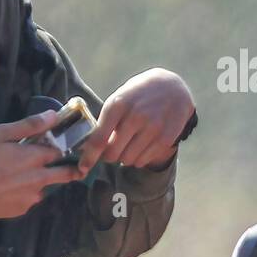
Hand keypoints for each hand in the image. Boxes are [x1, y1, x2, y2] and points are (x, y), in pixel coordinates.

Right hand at [0, 109, 84, 219]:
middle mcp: (39, 179)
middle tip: (66, 167)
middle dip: (69, 170)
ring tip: (16, 177)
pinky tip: (6, 189)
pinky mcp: (21, 210)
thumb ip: (29, 125)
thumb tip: (53, 115)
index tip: (56, 147)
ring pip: (44, 187)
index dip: (60, 148)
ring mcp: (31, 197)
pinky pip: (29, 199)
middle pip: (66, 175)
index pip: (62, 152)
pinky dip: (24, 193)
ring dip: (38, 182)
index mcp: (35, 158)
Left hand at [76, 68, 194, 171]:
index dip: (89, 157)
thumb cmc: (137, 96)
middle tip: (112, 148)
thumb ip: (105, 123)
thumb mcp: (119, 99)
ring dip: (125, 157)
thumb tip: (88, 149)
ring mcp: (152, 128)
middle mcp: (135, 116)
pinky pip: (143, 161)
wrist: (172, 87)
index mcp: (117, 104)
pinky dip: (139, 158)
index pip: (99, 139)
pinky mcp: (165, 138)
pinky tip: (142, 144)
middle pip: (113, 154)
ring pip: (128, 160)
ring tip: (130, 143)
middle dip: (109, 156)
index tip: (83, 168)